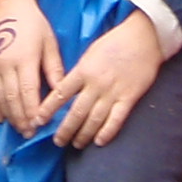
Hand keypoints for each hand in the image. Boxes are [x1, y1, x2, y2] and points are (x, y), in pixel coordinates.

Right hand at [0, 0, 61, 135]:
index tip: (39, 126)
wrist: (8, 7)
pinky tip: (0, 117)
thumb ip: (54, 68)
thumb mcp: (50, 43)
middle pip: (12, 99)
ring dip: (9, 116)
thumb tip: (61, 93)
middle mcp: (6, 65)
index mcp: (25, 58)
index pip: (28, 92)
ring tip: (19, 129)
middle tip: (30, 134)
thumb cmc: (34, 24)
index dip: (33, 111)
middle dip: (22, 119)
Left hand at [36, 11, 161, 150]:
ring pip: (94, 119)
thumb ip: (79, 72)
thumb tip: (66, 90)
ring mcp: (113, 92)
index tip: (38, 121)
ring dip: (83, 135)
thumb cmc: (115, 42)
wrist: (143, 37)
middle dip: (65, 130)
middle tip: (57, 141)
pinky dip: (107, 132)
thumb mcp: (90, 53)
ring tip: (76, 144)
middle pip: (76, 112)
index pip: (60, 93)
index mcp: (83, 70)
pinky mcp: (129, 98)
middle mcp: (96, 84)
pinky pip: (116, 119)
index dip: (48, 110)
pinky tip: (99, 141)